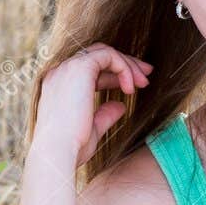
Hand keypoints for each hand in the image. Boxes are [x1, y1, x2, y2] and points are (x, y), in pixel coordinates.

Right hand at [33, 44, 152, 168]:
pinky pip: (108, 55)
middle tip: (147, 74)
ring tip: (144, 83)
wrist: (58, 152)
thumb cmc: (71, 148)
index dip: (114, 75)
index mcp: (59, 86)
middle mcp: (60, 73)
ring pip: (104, 52)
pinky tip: (131, 88)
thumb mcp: (92, 130)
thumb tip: (120, 106)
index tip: (134, 86)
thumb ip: (105, 115)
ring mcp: (68, 68)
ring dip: (128, 65)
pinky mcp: (79, 68)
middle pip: (97, 55)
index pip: (90, 70)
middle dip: (124, 63)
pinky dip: (124, 67)